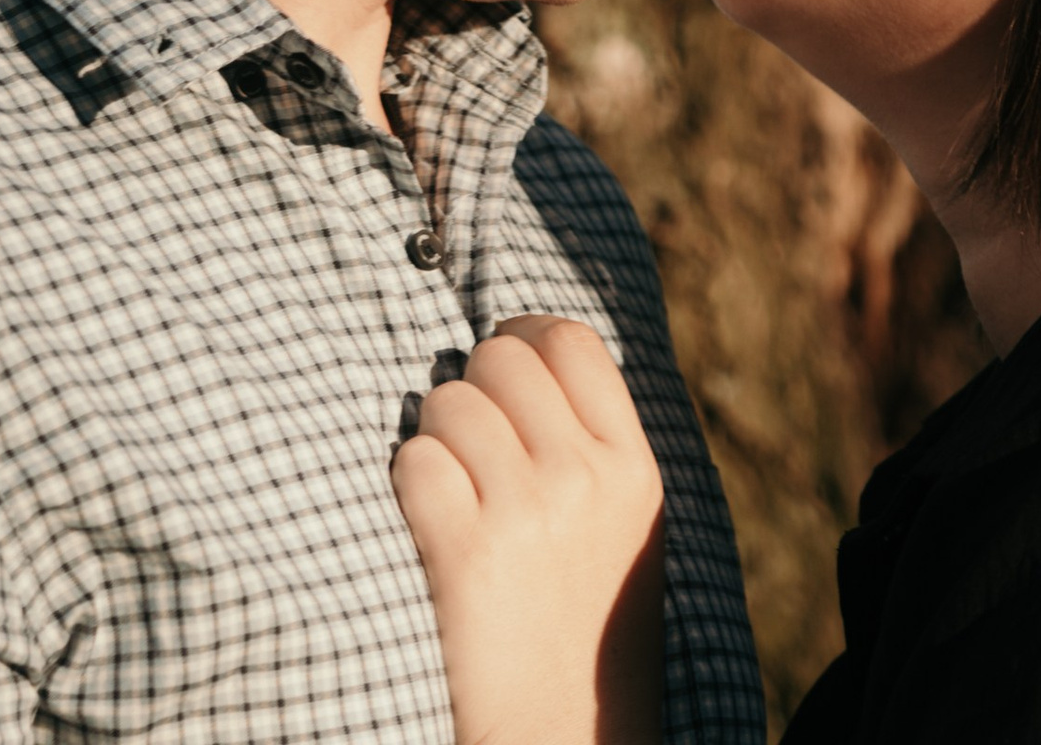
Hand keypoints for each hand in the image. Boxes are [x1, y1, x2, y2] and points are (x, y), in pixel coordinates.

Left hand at [390, 313, 665, 744]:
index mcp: (632, 470)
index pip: (571, 339)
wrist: (562, 740)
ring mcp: (528, 513)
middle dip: (471, 387)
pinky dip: (408, 486)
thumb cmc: (583, 634)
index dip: (522, 335)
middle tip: (471, 447)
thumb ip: (593, 444)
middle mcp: (585, 480)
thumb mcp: (626, 531)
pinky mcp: (467, 554)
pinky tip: (430, 529)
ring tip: (454, 496)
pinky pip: (414, 461)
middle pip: (499, 357)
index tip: (501, 365)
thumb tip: (528, 347)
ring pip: (446, 401)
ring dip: (434, 438)